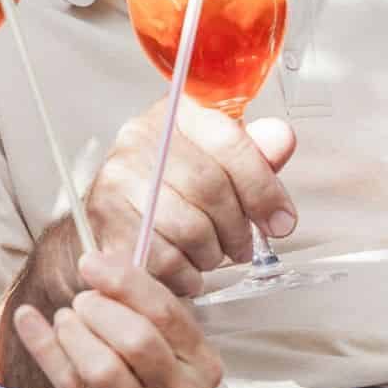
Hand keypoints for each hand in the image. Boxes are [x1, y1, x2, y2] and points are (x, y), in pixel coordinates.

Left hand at [13, 250, 221, 387]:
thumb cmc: (147, 372)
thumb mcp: (163, 341)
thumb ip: (142, 306)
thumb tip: (103, 259)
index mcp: (199, 360)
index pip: (165, 311)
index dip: (125, 281)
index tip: (92, 262)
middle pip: (136, 338)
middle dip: (100, 309)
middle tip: (84, 302)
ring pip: (103, 368)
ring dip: (75, 332)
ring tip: (67, 320)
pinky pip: (69, 383)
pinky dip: (43, 346)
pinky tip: (27, 318)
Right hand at [85, 99, 296, 296]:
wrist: (113, 218)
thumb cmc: (173, 189)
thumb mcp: (218, 162)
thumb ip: (254, 153)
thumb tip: (281, 138)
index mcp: (177, 113)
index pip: (229, 140)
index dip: (263, 187)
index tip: (281, 222)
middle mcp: (141, 136)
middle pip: (210, 187)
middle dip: (237, 228)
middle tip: (241, 247)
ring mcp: (118, 176)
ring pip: (189, 227)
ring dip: (211, 254)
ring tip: (208, 254)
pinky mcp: (106, 218)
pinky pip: (164, 258)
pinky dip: (186, 274)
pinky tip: (185, 268)